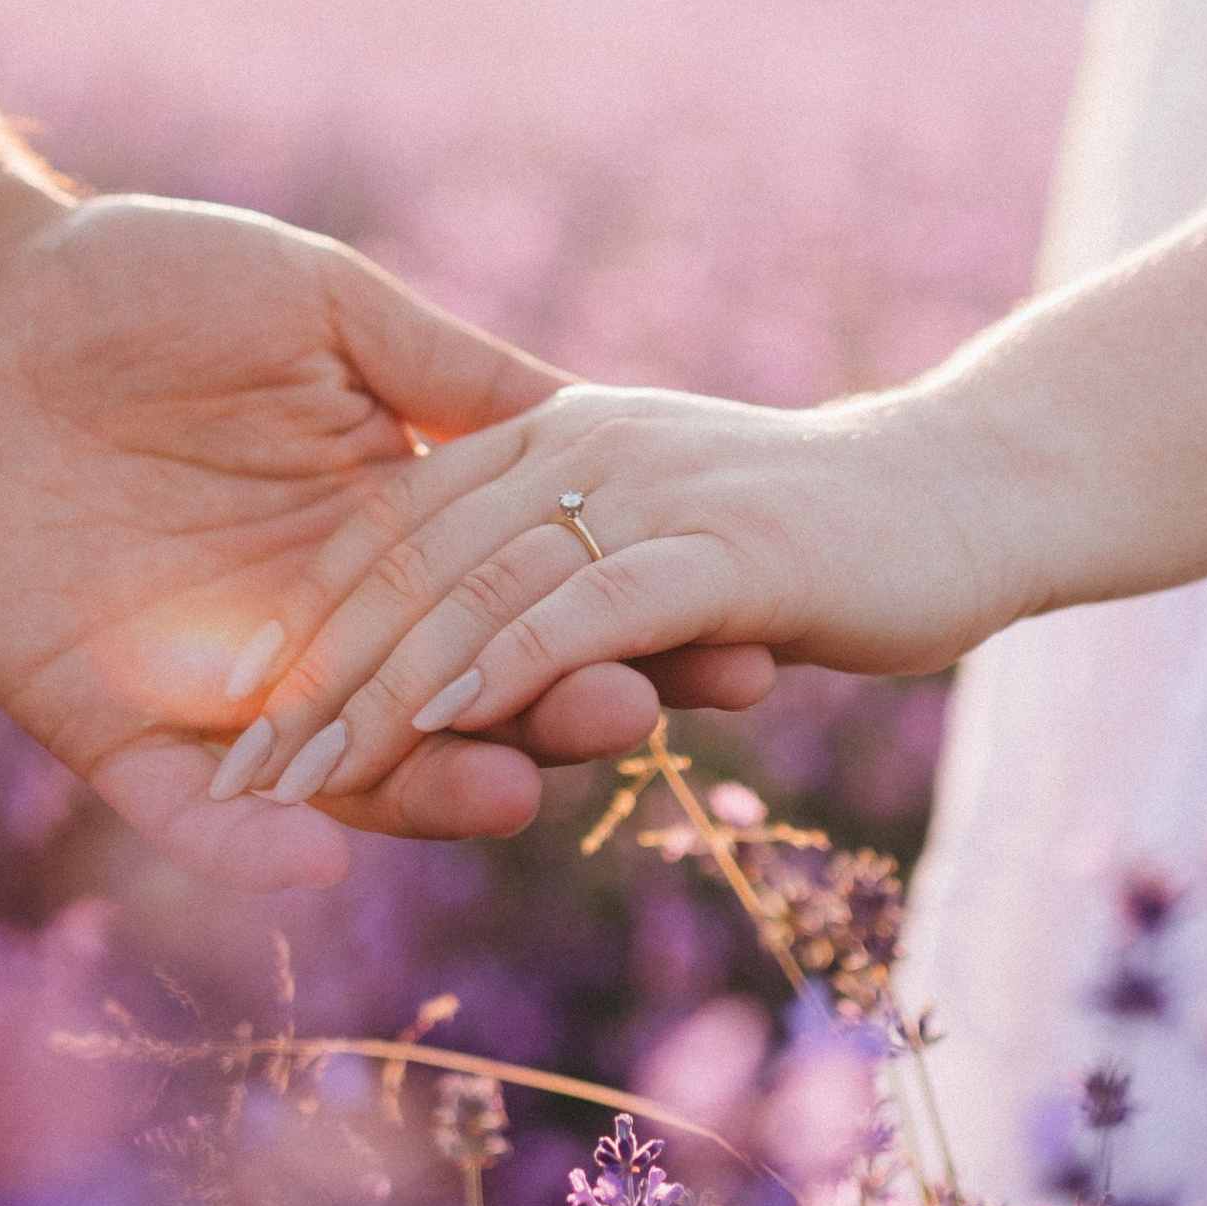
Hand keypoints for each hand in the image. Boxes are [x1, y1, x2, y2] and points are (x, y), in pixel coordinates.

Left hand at [0, 197, 709, 889]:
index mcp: (373, 522)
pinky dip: (234, 839)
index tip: (730, 644)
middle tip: (633, 719)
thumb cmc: (142, 275)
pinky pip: (172, 800)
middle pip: (446, 697)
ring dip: (417, 792)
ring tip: (506, 796)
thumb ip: (443, 368)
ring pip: (336, 768)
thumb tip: (584, 408)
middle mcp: (312, 616)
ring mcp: (212, 675)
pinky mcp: (100, 715)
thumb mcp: (321, 301)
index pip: (512, 602)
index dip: (609, 629)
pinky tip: (305, 852)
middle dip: (540, 716)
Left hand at [212, 380, 1027, 810]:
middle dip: (319, 670)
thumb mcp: (651, 528)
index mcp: (541, 437)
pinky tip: (439, 722)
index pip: (398, 526)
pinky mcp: (717, 544)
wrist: (964, 491)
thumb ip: (558, 560)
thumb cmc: (805, 524)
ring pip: (476, 587)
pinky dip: (506, 659)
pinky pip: (583, 602)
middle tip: (242, 767)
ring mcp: (640, 491)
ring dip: (382, 687)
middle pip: (413, 562)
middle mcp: (570, 450)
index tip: (244, 707)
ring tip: (302, 768)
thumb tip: (462, 648)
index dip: (316, 615)